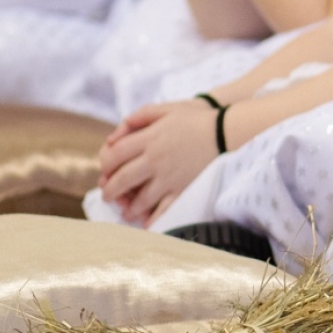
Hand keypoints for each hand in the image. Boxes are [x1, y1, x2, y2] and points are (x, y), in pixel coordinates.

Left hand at [97, 100, 219, 224]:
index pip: (114, 155)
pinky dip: (153, 219)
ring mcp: (169, 176)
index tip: (106, 170)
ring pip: (140, 199)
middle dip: (110, 191)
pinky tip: (147, 223)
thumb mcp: (165, 109)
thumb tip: (114, 136)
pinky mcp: (183, 187)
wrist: (227, 129)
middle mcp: (155, 159)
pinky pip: (164, 209)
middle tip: (109, 196)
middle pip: (122, 180)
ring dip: (128, 207)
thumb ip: (138, 117)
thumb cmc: (196, 117)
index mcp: (149, 139)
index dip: (105, 164)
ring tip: (126, 211)